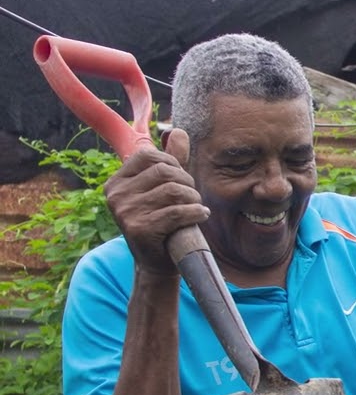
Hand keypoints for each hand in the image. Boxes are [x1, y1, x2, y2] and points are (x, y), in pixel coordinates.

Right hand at [102, 129, 208, 275]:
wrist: (156, 263)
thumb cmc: (161, 222)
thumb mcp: (162, 190)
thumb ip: (169, 161)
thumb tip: (177, 131)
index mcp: (116, 182)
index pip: (149, 155)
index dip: (172, 163)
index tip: (180, 179)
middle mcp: (116, 195)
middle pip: (164, 171)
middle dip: (187, 182)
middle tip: (192, 196)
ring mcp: (125, 212)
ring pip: (174, 190)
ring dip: (193, 198)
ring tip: (196, 206)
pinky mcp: (139, 229)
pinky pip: (177, 211)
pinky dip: (195, 212)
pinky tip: (200, 215)